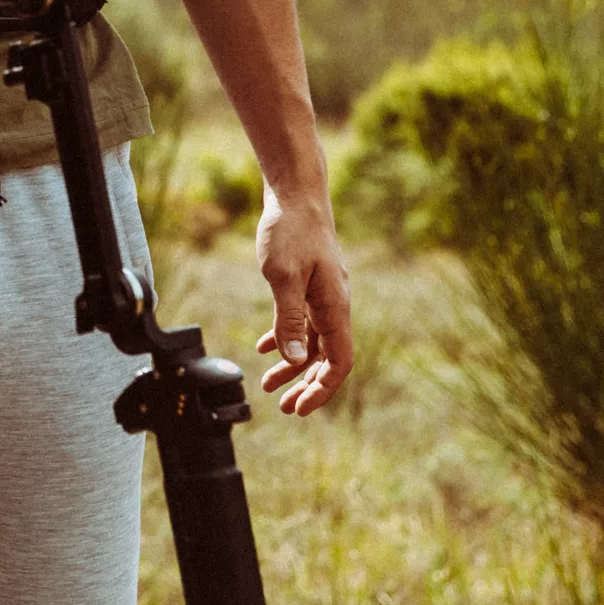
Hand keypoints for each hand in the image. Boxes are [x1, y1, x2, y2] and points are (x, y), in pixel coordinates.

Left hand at [254, 189, 352, 414]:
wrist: (296, 195)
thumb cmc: (290, 232)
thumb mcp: (283, 277)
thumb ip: (289, 319)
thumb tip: (295, 360)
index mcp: (335, 308)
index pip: (338, 362)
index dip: (322, 389)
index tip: (300, 408)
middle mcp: (334, 306)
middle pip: (326, 359)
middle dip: (307, 386)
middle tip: (285, 408)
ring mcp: (323, 296)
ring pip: (312, 343)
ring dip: (293, 366)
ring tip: (268, 386)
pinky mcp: (310, 285)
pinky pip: (302, 322)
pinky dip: (286, 338)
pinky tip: (265, 348)